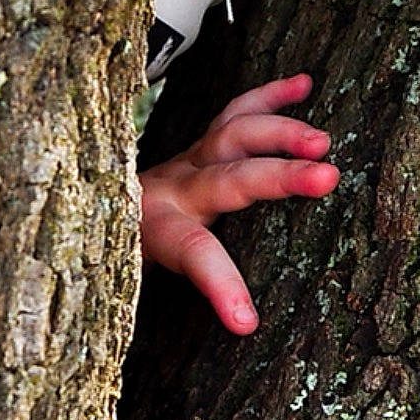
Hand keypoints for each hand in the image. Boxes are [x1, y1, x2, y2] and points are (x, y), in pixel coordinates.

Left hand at [138, 72, 339, 331]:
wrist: (92, 207)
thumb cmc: (119, 257)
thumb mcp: (132, 284)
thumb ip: (173, 298)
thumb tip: (230, 336)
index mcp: (156, 228)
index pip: (191, 250)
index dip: (221, 283)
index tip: (249, 320)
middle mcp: (175, 186)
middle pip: (230, 176)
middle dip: (279, 176)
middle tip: (328, 177)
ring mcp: (189, 157)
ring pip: (236, 132)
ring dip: (282, 131)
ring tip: (322, 139)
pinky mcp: (202, 141)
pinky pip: (237, 110)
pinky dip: (270, 96)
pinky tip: (304, 83)